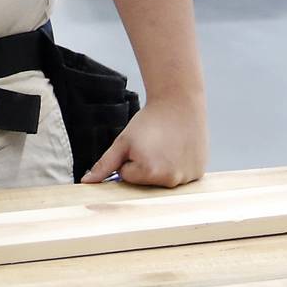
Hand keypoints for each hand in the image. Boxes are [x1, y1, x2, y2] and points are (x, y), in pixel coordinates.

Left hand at [81, 95, 207, 186]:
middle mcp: (171, 180)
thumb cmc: (148, 122)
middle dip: (144, 166)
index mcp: (149, 173)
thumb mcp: (122, 142)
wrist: (179, 104)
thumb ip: (104, 165)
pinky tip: (178, 149)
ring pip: (162, 179)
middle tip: (153, 145)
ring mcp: (187, 178)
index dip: (128, 159)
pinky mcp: (199, 173)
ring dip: (161, 166)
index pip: (126, 176)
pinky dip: (177, 165)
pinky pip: (180, 176)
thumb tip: (86, 183)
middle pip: (145, 181)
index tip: (139, 145)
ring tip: (166, 146)